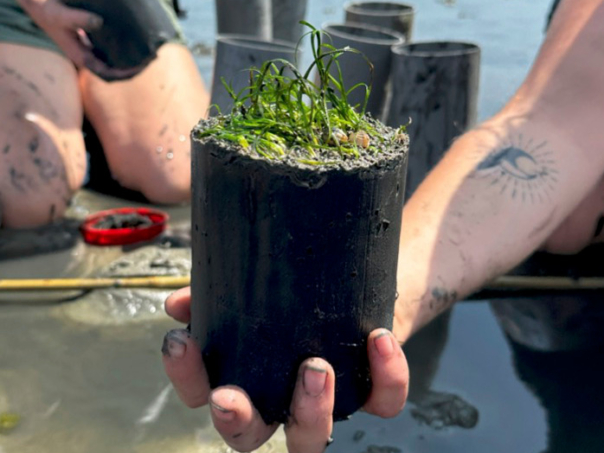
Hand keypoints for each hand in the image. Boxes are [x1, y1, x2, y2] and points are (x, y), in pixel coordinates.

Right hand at [17, 0, 142, 79]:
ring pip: (114, 62)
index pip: (108, 74)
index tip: (141, 67)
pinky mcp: (91, 42)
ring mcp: (90, 50)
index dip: (125, 74)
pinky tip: (136, 44)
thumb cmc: (49, 11)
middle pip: (115, 71)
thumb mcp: (62, 15)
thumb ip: (79, 19)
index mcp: (82, 58)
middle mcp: (88, 57)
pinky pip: (111, 51)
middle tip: (152, 58)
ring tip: (149, 52)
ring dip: (131, 61)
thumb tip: (99, 22)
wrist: (40, 6)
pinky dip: (124, 50)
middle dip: (134, 68)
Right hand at [162, 287, 408, 452]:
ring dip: (310, 412)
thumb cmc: (305, 288)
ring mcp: (329, 401)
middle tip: (227, 397)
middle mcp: (283, 399)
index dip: (187, 378)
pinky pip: (383, 401)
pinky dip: (385, 376)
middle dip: (234, 422)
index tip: (180, 341)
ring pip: (311, 439)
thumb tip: (177, 303)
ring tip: (314, 368)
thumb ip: (217, 292)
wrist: (363, 279)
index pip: (205, 393)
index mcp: (250, 376)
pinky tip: (378, 339)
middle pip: (248, 437)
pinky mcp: (374, 390)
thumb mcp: (263, 285)